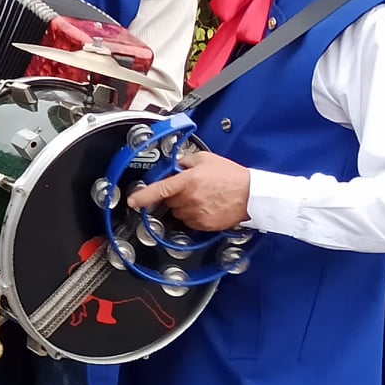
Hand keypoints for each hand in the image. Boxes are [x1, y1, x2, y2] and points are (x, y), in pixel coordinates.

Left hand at [126, 149, 251, 231]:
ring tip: (203, 197)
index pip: (159, 190)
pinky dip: (194, 215)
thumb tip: (176, 166)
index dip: (143, 196)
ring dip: (184, 206)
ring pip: (178, 212)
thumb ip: (186, 161)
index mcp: (187, 181)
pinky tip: (207, 206)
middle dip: (175, 195)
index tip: (132, 201)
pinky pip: (190, 222)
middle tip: (193, 188)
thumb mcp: (206, 159)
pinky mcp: (204, 225)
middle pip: (169, 201)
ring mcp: (196, 214)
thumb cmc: (232, 176)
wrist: (252, 194)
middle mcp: (189, 199)